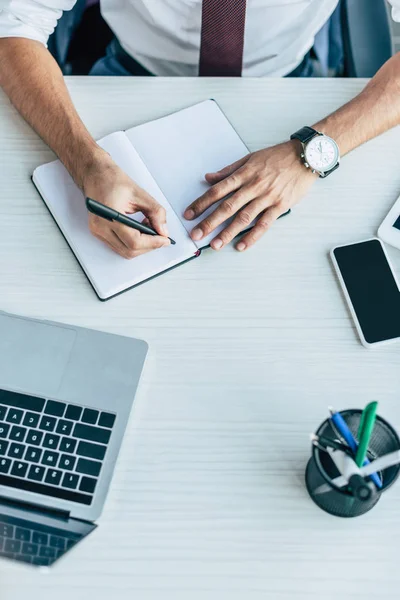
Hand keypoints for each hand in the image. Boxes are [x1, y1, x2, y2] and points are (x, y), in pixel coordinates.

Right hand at [83, 153, 169, 258]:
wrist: (96, 176)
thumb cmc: (113, 181)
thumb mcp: (140, 194)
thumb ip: (155, 213)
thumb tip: (164, 231)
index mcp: (110, 215)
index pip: (134, 241)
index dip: (153, 243)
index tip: (165, 240)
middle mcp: (100, 227)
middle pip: (130, 250)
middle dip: (149, 246)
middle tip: (160, 235)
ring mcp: (97, 232)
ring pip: (125, 252)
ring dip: (141, 246)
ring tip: (148, 229)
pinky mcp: (98, 234)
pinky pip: (119, 247)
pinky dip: (132, 243)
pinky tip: (138, 230)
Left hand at [184, 141, 316, 251]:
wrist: (306, 156)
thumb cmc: (278, 157)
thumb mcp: (250, 158)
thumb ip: (228, 171)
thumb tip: (208, 178)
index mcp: (244, 174)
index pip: (217, 191)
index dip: (201, 203)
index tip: (189, 214)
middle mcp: (253, 186)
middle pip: (227, 206)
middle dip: (209, 222)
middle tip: (196, 234)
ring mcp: (267, 197)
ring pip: (244, 217)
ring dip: (228, 232)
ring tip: (215, 244)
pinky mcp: (280, 206)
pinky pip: (264, 224)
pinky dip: (253, 236)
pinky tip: (241, 246)